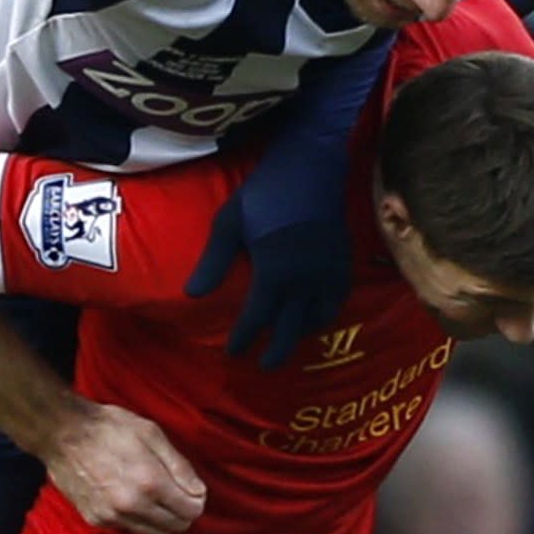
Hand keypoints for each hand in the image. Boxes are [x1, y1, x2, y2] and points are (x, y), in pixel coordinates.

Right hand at [45, 398, 205, 533]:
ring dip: (162, 520)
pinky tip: (131, 498)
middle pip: (176, 526)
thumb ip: (179, 466)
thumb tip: (199, 492)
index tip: (191, 490)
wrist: (62, 434)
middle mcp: (132, 505)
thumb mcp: (151, 434)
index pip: (191, 511)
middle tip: (175, 494)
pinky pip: (131, 529)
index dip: (196, 500)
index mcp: (150, 482)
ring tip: (154, 497)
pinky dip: (138, 519)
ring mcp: (113, 516)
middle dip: (182, 512)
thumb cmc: (108, 427)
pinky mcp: (97, 520)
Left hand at [187, 187, 353, 370]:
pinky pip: (337, 298)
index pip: (257, 318)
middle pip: (290, 328)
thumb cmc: (264, 191)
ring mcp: (326, 273)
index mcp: (274, 272)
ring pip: (317, 317)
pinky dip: (326, 313)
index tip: (233, 352)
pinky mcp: (342, 262)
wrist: (311, 166)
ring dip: (302, 333)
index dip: (244, 338)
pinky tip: (319, 315)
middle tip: (264, 366)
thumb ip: (213, 262)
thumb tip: (191, 295)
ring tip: (291, 340)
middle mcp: (303, 281)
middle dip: (276, 350)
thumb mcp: (229, 223)